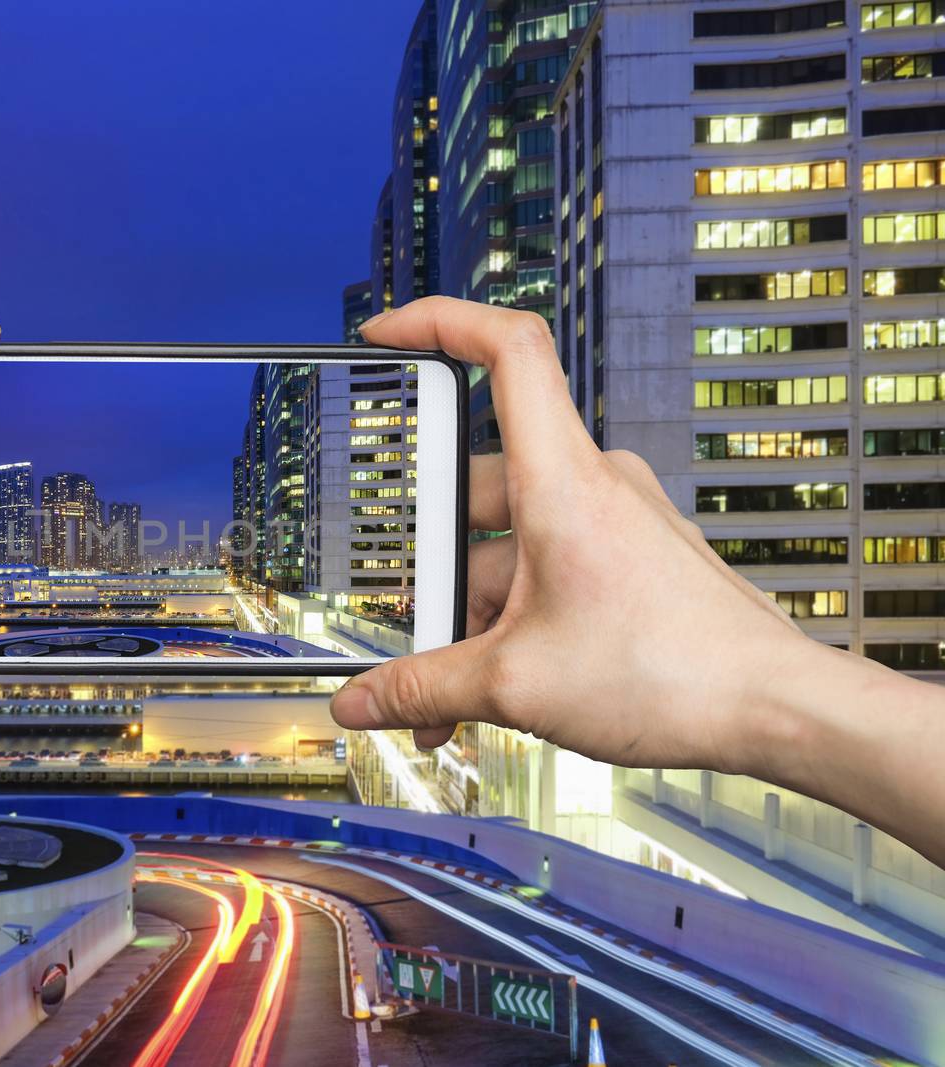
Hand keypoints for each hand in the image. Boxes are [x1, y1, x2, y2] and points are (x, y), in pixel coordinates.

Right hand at [330, 297, 819, 774]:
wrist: (775, 711)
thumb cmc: (675, 674)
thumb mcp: (514, 685)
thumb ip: (422, 688)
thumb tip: (359, 701)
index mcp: (563, 482)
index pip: (507, 350)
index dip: (440, 321)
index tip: (385, 334)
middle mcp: (592, 485)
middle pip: (477, 488)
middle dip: (429, 564)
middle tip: (402, 616)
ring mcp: (616, 521)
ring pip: (508, 545)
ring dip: (467, 613)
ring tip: (442, 690)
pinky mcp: (630, 559)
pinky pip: (545, 570)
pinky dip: (509, 620)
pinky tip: (489, 686)